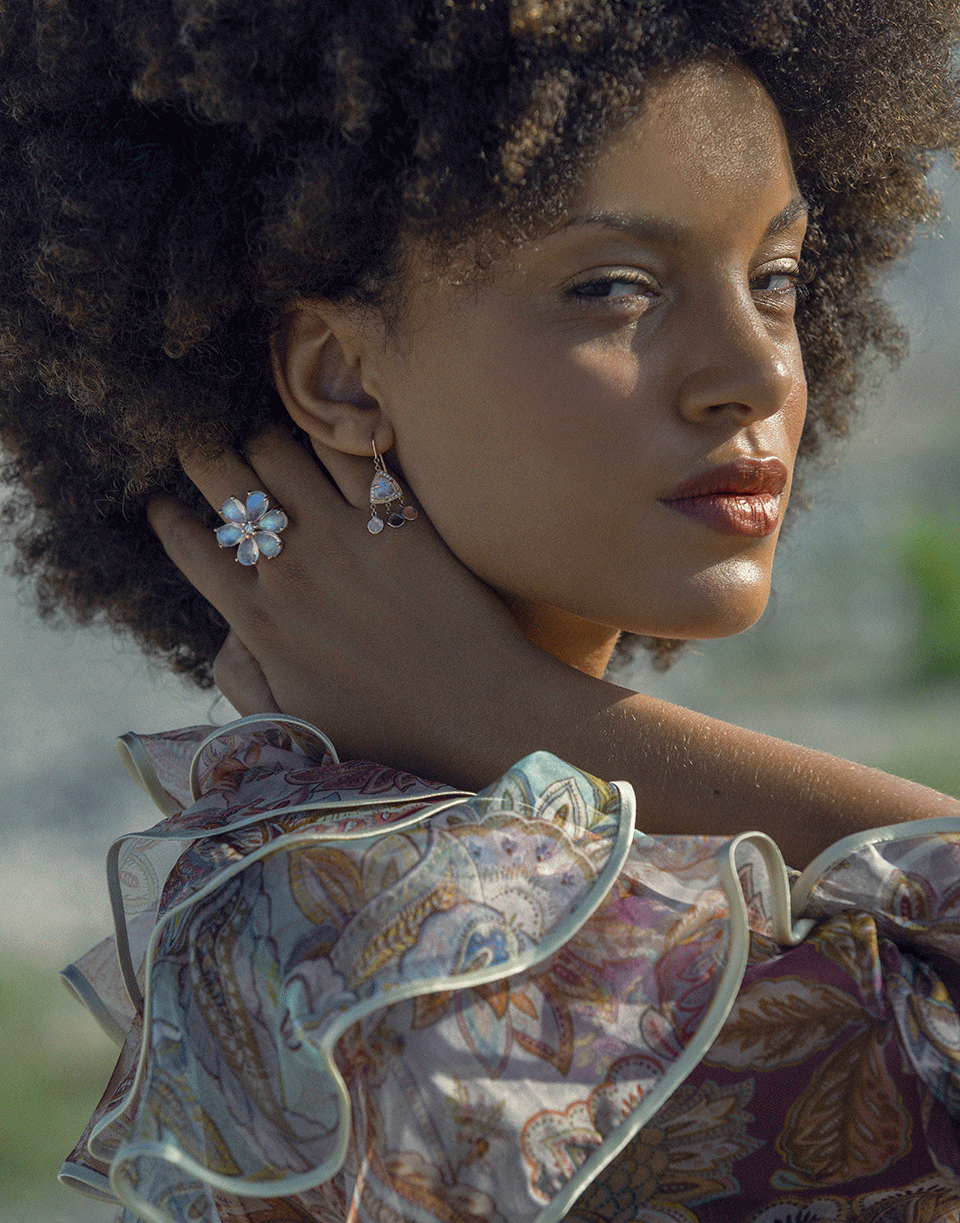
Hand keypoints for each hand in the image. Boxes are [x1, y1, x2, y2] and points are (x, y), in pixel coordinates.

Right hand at [148, 428, 541, 781]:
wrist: (478, 715)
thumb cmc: (387, 730)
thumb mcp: (291, 721)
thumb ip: (241, 677)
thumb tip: (225, 630)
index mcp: (258, 619)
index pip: (189, 544)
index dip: (167, 513)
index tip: (164, 500)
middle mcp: (291, 568)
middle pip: (221, 478)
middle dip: (201, 451)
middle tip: (206, 444)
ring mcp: (345, 539)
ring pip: (278, 450)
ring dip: (263, 436)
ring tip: (269, 439)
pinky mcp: (399, 522)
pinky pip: (352, 455)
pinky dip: (332, 436)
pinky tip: (332, 433)